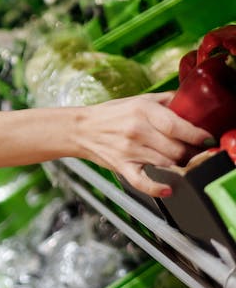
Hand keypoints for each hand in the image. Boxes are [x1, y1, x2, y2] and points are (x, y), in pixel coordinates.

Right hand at [76, 92, 211, 196]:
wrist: (80, 128)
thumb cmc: (109, 114)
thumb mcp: (137, 99)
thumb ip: (165, 100)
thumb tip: (190, 102)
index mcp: (142, 111)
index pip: (178, 126)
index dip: (197, 136)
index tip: (207, 139)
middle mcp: (136, 130)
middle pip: (177, 148)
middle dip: (191, 152)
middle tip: (194, 151)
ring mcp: (128, 150)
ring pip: (167, 163)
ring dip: (179, 165)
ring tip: (181, 161)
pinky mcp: (121, 166)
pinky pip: (142, 182)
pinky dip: (156, 188)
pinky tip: (167, 188)